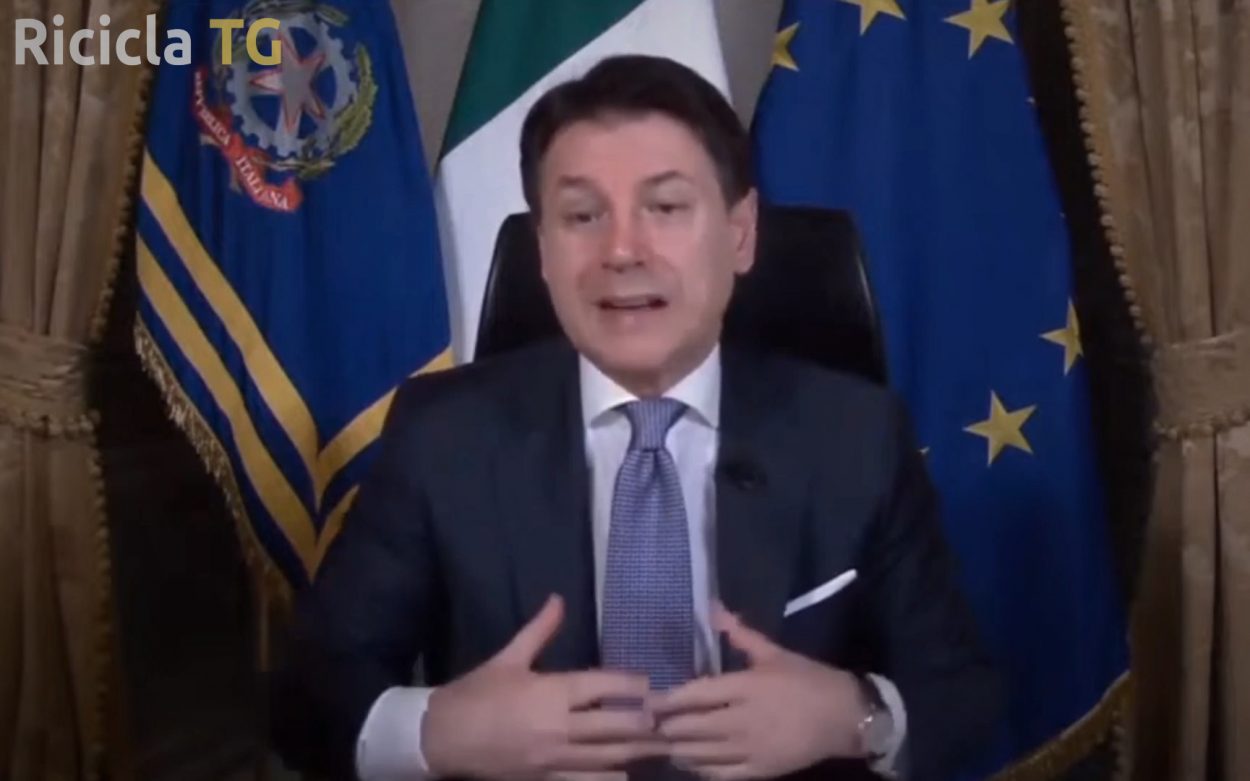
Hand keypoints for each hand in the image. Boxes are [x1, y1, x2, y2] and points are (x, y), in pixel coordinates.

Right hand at [422, 594, 665, 779]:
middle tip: (668, 718)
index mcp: (552, 692)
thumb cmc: (476, 694)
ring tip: (660, 746)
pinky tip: (626, 773)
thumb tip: (558, 599)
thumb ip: (539, 631)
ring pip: (608, 759)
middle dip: (646, 723)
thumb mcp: (507, 658)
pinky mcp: (548, 779)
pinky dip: (611, 778)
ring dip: (636, 752)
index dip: (632, 685)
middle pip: (616, 727)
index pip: (604, 687)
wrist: (442, 738)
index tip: (652, 684)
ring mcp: (556, 758)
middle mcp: (560, 727)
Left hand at [649, 603, 867, 778]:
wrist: (845, 717)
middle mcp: (744, 720)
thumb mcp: (775, 653)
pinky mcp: (760, 770)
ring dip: (679, 748)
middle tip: (648, 723)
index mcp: (747, 687)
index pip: (698, 694)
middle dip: (667, 727)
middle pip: (693, 727)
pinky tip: (690, 762)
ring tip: (664, 742)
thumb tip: (713, 609)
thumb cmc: (808, 680)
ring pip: (702, 754)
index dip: (669, 699)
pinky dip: (700, 769)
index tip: (650, 700)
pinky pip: (721, 774)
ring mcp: (751, 749)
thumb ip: (741, 635)